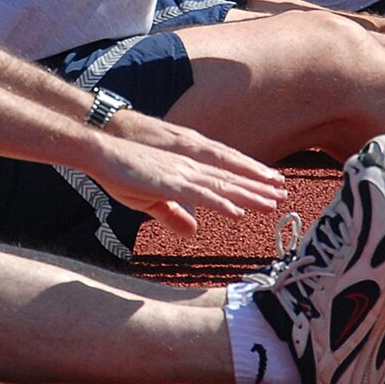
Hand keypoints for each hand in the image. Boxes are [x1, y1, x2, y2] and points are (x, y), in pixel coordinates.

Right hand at [81, 114, 287, 235]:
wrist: (100, 151)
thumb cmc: (121, 172)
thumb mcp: (150, 200)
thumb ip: (173, 215)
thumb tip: (194, 232)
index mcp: (186, 169)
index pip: (224, 176)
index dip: (248, 182)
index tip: (270, 188)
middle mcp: (190, 167)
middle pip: (230, 179)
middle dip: (258, 187)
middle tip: (284, 193)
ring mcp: (182, 174)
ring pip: (222, 186)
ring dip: (248, 195)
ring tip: (272, 202)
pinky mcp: (170, 183)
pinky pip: (201, 196)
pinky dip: (221, 203)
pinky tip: (237, 212)